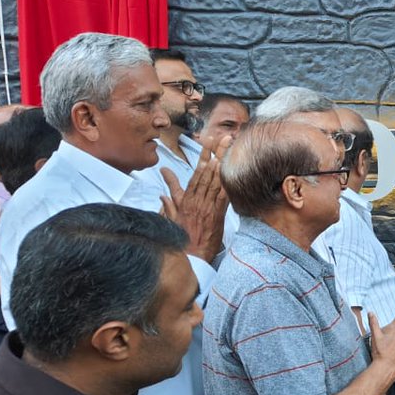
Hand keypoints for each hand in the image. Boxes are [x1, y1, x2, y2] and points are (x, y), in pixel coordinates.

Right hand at [159, 145, 228, 262]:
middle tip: (225, 137)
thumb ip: (168, 201)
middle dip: (216, 153)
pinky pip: (223, 196)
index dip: (204, 156)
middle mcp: (196, 200)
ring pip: (215, 180)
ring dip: (224, 162)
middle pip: (207, 172)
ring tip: (230, 147)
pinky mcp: (216, 215)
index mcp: (186, 199)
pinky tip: (232, 171)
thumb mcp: (171, 217)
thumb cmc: (181, 238)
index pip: (196, 172)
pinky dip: (227, 182)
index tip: (209, 142)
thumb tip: (161, 189)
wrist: (188, 257)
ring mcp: (206, 207)